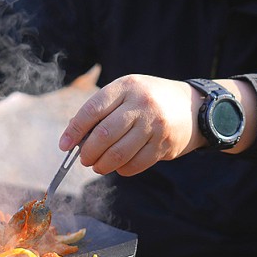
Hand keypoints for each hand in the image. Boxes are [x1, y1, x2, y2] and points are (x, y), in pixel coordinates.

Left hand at [58, 75, 203, 175]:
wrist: (192, 106)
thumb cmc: (148, 101)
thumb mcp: (126, 93)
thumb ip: (101, 111)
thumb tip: (73, 137)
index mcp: (126, 87)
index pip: (92, 110)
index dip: (74, 131)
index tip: (64, 145)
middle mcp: (141, 104)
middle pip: (103, 135)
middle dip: (88, 152)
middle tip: (84, 159)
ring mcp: (154, 124)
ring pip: (118, 153)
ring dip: (102, 165)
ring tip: (98, 165)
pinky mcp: (164, 144)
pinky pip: (135, 164)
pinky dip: (122, 169)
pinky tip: (119, 166)